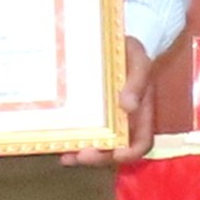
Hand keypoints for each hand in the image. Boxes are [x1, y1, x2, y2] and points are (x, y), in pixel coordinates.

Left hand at [64, 37, 154, 167]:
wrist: (109, 41)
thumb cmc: (129, 52)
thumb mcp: (139, 60)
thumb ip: (138, 81)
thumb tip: (128, 106)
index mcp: (141, 114)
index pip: (141, 142)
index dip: (130, 153)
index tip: (116, 155)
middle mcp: (123, 123)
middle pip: (115, 151)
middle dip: (100, 158)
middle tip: (83, 155)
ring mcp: (104, 121)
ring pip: (96, 147)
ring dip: (83, 156)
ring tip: (68, 155)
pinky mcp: (87, 116)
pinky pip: (80, 134)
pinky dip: (71, 143)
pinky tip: (58, 144)